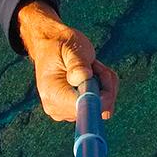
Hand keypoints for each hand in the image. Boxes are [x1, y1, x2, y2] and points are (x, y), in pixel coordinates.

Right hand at [17, 0, 117, 121]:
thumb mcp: (71, 49)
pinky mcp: (76, 110)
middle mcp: (58, 109)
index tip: (99, 74)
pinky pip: (102, 104)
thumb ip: (78, 65)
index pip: (84, 108)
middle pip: (97, 108)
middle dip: (104, 86)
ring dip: (105, 84)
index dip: (100, 95)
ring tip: (91, 67)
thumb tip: (85, 78)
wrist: (51, 45)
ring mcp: (67, 112)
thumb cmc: (60, 45)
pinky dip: (104, 88)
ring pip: (103, 106)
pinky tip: (93, 74)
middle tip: (93, 65)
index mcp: (53, 94)